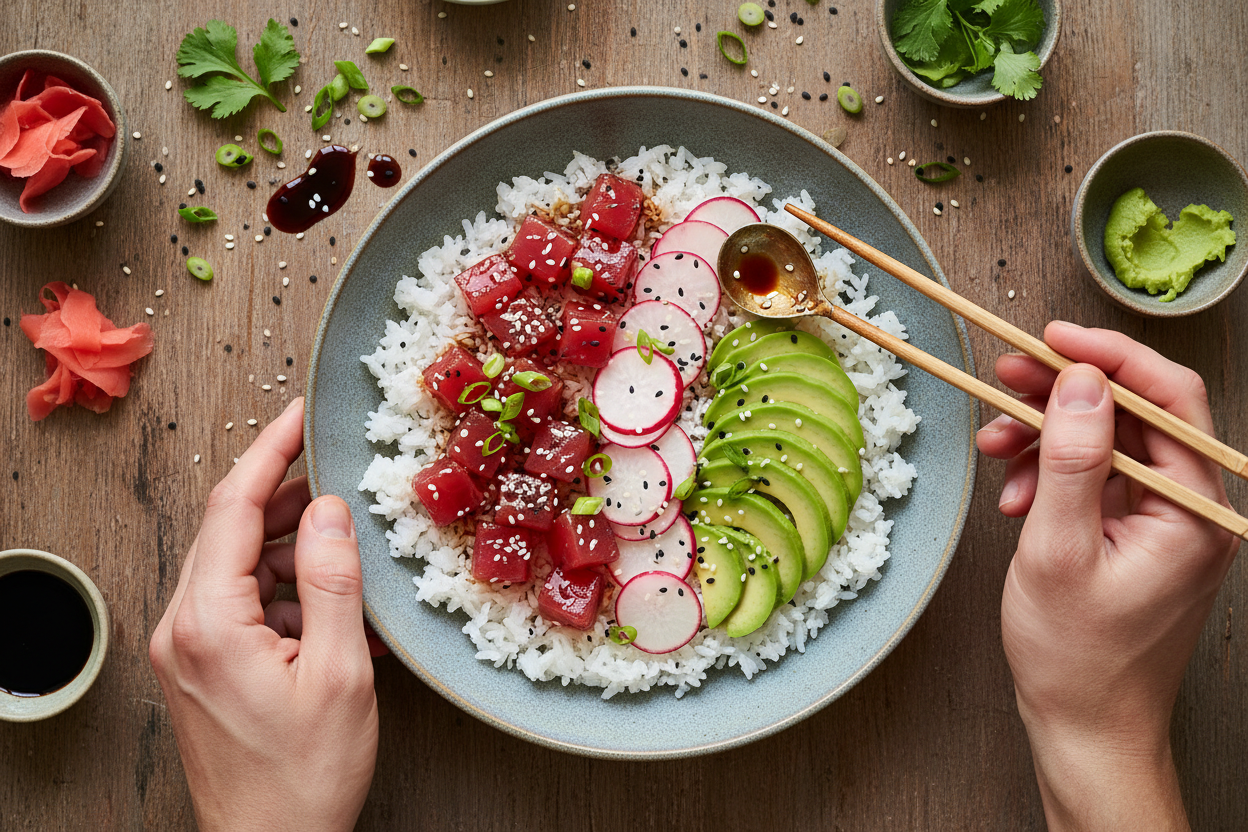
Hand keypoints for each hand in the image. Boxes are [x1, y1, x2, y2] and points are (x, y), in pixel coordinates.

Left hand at [149, 397, 380, 831]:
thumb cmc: (303, 777)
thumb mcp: (338, 673)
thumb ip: (334, 583)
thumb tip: (332, 510)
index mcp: (209, 621)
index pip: (234, 506)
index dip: (270, 451)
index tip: (299, 414)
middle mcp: (184, 627)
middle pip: (232, 529)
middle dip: (291, 500)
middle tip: (344, 485)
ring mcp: (188, 647)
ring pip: (240, 564)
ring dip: (295, 552)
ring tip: (350, 565)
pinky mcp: (202, 666)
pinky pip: (241, 602)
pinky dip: (287, 593)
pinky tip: (333, 615)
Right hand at [976, 322, 1238, 831]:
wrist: (1086, 725)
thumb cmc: (1078, 658)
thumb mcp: (1059, 552)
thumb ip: (1073, 462)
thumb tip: (1081, 382)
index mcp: (1195, 511)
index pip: (1168, 400)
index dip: (1108, 357)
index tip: (1050, 339)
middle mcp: (1193, 508)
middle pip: (1133, 414)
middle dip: (1064, 393)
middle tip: (1004, 379)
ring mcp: (1167, 520)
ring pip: (1107, 441)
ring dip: (1047, 436)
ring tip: (997, 451)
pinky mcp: (1139, 532)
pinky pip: (1096, 477)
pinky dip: (1051, 474)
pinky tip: (1017, 496)